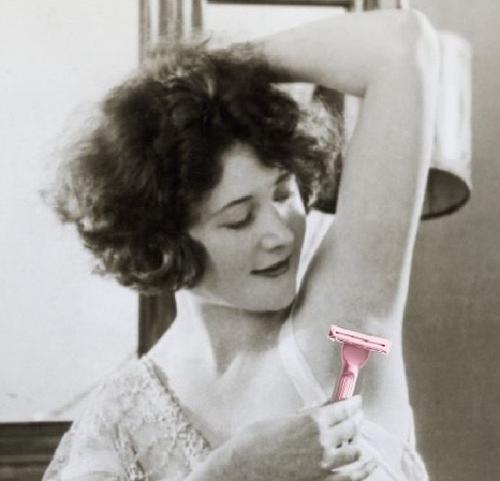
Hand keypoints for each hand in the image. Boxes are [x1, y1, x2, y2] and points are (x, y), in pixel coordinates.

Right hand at [228, 395, 376, 480]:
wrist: (243, 469)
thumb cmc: (256, 441)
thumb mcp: (283, 420)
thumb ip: (308, 414)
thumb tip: (326, 407)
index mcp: (312, 421)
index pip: (344, 408)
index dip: (353, 403)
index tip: (356, 401)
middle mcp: (323, 442)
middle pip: (352, 428)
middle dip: (356, 419)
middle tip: (357, 416)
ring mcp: (325, 466)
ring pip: (355, 452)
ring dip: (357, 442)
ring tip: (357, 438)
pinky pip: (353, 476)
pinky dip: (364, 468)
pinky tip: (370, 463)